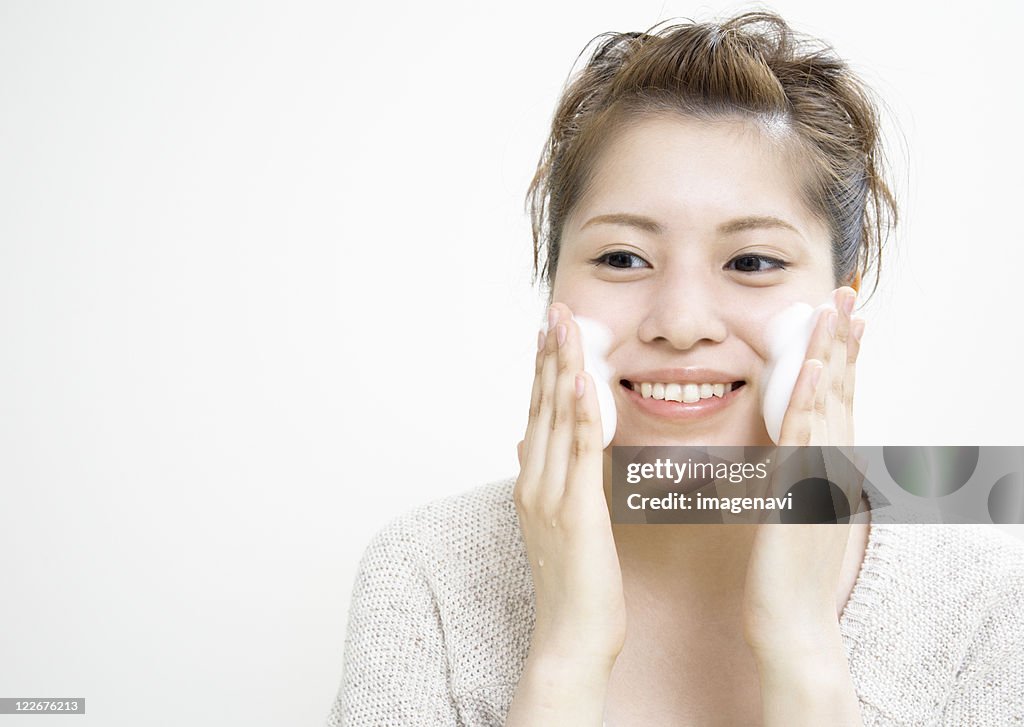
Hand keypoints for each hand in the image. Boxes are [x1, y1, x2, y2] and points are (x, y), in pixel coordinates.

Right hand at [513, 303, 625, 666]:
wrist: (571, 637)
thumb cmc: (574, 584)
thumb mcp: (556, 523)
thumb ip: (544, 478)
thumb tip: (525, 443)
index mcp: (532, 483)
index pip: (535, 414)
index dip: (542, 370)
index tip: (548, 332)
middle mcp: (533, 482)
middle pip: (540, 406)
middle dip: (548, 355)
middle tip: (554, 311)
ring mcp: (549, 496)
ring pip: (554, 420)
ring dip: (560, 369)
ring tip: (564, 327)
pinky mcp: (575, 511)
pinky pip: (577, 454)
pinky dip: (577, 414)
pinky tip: (580, 382)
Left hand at [742, 287, 866, 725]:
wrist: (791, 618)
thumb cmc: (785, 568)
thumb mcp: (794, 508)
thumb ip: (795, 472)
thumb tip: (787, 447)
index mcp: (829, 467)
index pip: (839, 400)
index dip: (844, 358)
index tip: (846, 320)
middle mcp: (833, 465)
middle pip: (841, 391)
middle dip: (843, 342)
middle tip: (846, 296)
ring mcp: (823, 476)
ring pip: (828, 403)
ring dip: (831, 354)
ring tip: (834, 312)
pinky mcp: (803, 489)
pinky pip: (806, 435)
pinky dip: (810, 398)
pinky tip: (813, 368)